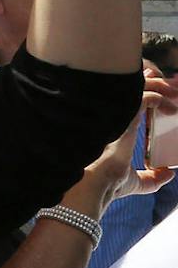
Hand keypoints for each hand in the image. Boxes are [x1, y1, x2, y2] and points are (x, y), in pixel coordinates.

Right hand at [67, 64, 177, 213]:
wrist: (97, 184)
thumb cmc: (109, 182)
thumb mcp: (136, 181)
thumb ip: (153, 177)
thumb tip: (169, 174)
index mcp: (116, 126)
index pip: (131, 98)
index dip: (147, 91)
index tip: (164, 96)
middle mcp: (114, 115)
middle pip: (135, 85)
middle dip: (156, 84)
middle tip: (173, 92)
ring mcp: (117, 113)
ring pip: (140, 86)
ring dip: (161, 88)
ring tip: (175, 97)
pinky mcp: (125, 115)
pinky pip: (146, 96)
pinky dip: (159, 99)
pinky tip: (170, 108)